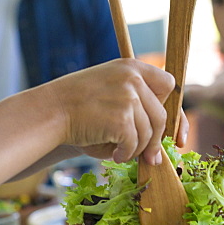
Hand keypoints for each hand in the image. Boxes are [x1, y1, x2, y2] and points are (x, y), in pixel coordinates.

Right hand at [47, 59, 174, 164]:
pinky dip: (126, 154)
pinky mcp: (121, 117)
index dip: (173, 108)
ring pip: (149, 133)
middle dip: (156, 140)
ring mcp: (128, 96)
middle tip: (151, 158)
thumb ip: (137, 103)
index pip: (168, 84)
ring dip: (137, 149)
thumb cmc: (80, 108)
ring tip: (121, 153)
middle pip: (161, 115)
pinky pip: (135, 144)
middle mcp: (133, 78)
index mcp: (132, 67)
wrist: (51, 112)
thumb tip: (167, 136)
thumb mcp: (111, 91)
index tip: (172, 130)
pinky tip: (114, 155)